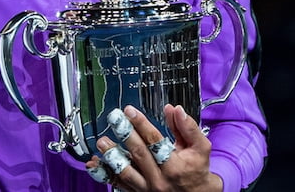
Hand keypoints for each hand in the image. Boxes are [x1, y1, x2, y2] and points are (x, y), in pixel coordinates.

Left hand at [85, 105, 221, 191]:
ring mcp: (147, 189)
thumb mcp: (200, 148)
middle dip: (125, 134)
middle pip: (139, 154)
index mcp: (175, 166)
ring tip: (102, 142)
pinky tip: (94, 164)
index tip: (130, 111)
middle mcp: (159, 179)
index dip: (141, 124)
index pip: (155, 141)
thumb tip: (174, 109)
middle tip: (114, 119)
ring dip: (112, 156)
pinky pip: (118, 184)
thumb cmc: (197, 171)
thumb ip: (187, 127)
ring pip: (126, 172)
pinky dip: (105, 174)